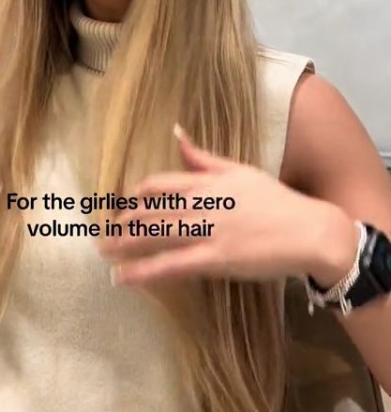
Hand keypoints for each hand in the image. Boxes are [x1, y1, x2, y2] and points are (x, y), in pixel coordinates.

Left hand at [101, 126, 355, 286]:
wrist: (308, 231)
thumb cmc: (276, 201)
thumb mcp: (240, 170)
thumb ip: (205, 158)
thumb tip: (176, 133)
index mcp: (207, 182)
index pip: (159, 185)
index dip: (136, 196)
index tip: (123, 205)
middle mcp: (202, 204)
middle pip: (150, 212)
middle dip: (123, 223)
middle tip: (102, 233)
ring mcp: (207, 232)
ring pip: (155, 236)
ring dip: (124, 244)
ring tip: (104, 252)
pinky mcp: (215, 259)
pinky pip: (171, 265)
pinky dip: (144, 272)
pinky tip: (124, 278)